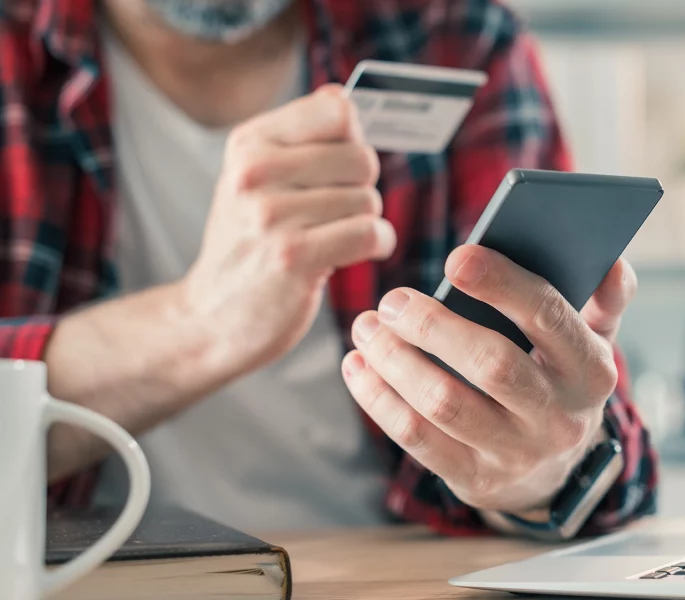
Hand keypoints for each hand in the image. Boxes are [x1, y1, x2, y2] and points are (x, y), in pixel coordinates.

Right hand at [182, 84, 395, 375]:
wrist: (210, 319)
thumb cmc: (248, 247)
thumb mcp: (256, 182)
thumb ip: (301, 140)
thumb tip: (344, 100)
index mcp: (249, 143)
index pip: (337, 109)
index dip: (352, 142)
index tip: (338, 171)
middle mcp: (255, 172)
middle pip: (361, 158)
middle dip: (363, 188)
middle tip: (337, 214)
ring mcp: (272, 214)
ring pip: (369, 199)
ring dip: (367, 223)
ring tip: (334, 239)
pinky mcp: (294, 256)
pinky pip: (370, 233)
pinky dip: (377, 244)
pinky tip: (358, 253)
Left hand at [341, 245, 636, 513]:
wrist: (552, 473)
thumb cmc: (559, 383)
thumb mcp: (591, 343)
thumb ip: (605, 300)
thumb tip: (613, 261)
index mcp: (591, 370)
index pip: (549, 318)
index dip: (502, 285)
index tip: (456, 257)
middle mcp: (559, 416)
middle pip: (492, 364)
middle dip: (433, 326)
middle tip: (391, 301)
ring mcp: (516, 453)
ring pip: (445, 404)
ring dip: (395, 361)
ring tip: (367, 327)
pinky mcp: (475, 480)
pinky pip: (418, 439)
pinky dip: (380, 399)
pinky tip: (358, 366)